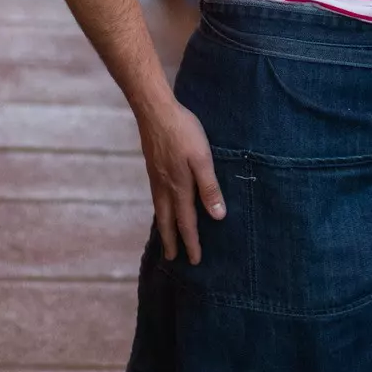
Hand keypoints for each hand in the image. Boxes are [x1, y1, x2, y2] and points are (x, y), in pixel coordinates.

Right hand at [136, 97, 224, 264]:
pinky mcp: (153, 167)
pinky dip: (159, 210)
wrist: (155, 111)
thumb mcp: (203, 158)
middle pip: (168, 221)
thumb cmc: (183, 132)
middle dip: (172, 241)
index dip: (191, 242)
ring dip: (164, 227)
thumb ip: (209, 187)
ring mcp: (156, 177)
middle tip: (172, 259)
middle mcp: (165, 187)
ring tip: (165, 238)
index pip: (187, 222)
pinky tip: (162, 206)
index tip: (194, 261)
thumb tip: (218, 216)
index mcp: (180, 187)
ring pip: (160, 210)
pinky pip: (156, 197)